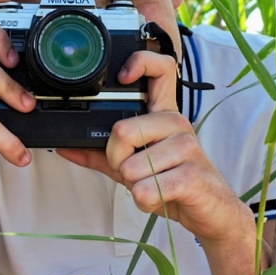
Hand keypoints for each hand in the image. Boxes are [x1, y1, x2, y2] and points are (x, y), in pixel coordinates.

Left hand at [57, 51, 245, 242]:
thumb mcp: (132, 165)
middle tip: (136, 170)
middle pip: (121, 130)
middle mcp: (177, 123)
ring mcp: (187, 147)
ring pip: (131, 167)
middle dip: (117, 161)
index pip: (161, 68)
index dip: (140, 62)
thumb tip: (64, 146)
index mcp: (164, 114)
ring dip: (134, 186)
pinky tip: (161, 197)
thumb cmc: (173, 182)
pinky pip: (145, 190)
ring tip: (154, 185)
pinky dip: (145, 201)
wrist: (211, 212)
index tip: (122, 77)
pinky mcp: (191, 176)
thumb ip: (100, 153)